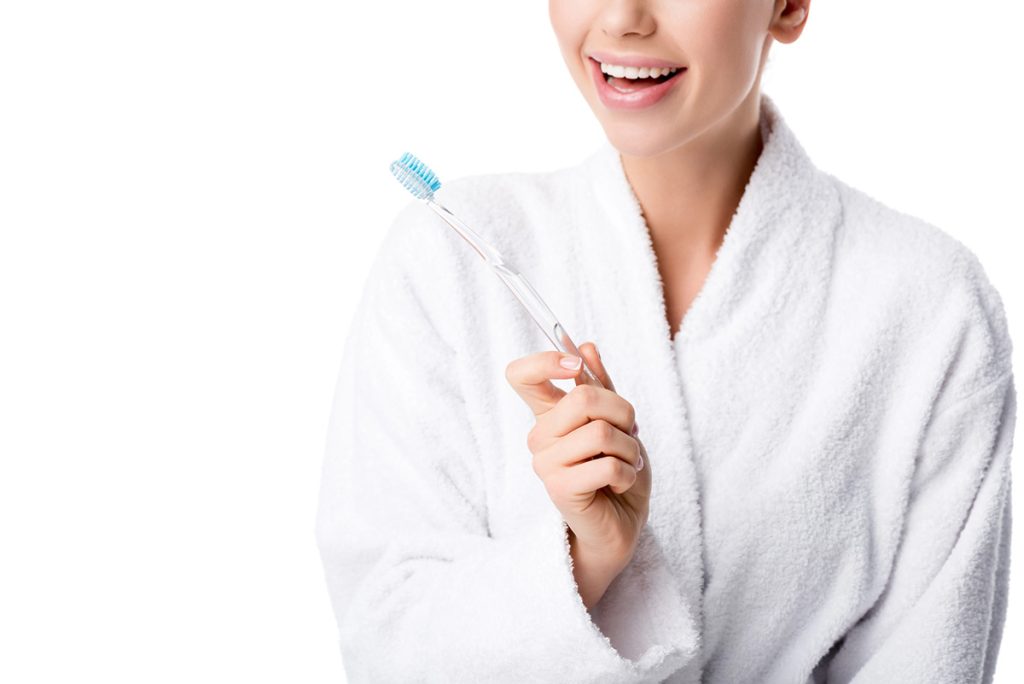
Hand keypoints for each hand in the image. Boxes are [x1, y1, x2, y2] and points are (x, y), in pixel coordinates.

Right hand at [505, 342, 650, 606]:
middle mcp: (539, 436)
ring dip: (630, 448)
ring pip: (601, 431)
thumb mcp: (616, 422)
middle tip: (630, 434)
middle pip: (582, 396)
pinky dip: (628, 472)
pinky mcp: (559, 488)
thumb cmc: (617, 473)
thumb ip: (600, 386)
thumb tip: (586, 346)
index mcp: (548, 415)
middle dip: (623, 412)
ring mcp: (545, 463)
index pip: (520, 375)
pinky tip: (621, 483)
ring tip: (628, 462)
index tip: (574, 365)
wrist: (622, 525)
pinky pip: (606, 464)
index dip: (545, 360)